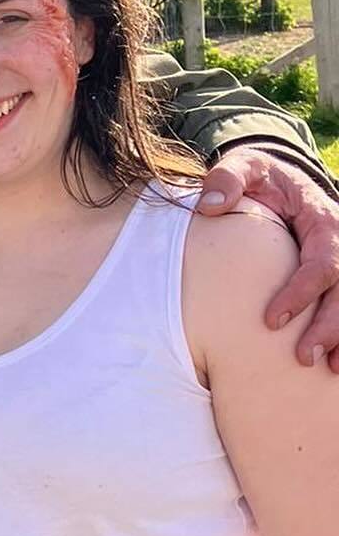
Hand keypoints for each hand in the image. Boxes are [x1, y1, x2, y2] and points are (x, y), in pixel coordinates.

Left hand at [199, 150, 338, 370]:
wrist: (281, 178)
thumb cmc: (260, 178)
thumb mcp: (244, 167)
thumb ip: (227, 179)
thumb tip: (210, 205)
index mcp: (322, 218)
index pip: (321, 261)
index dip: (300, 293)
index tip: (271, 320)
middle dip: (330, 326)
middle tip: (303, 357)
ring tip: (329, 368)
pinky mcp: (338, 276)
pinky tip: (335, 363)